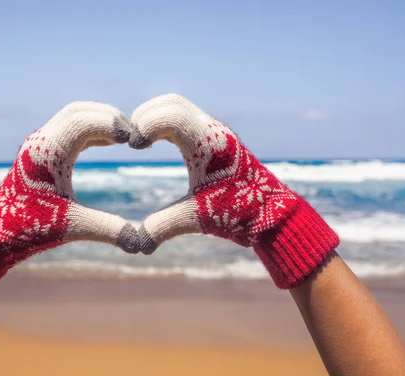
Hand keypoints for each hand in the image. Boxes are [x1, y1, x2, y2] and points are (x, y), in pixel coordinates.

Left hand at [0, 102, 138, 307]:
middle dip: (108, 117)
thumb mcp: (71, 226)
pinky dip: (90, 129)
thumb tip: (140, 241)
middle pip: (79, 111)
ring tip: (125, 137)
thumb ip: (107, 229)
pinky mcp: (40, 151)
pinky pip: (68, 128)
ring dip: (98, 120)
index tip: (136, 139)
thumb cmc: (27, 228)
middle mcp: (41, 141)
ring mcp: (39, 144)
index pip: (84, 122)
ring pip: (73, 116)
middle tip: (134, 134)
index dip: (112, 126)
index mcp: (47, 152)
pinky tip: (109, 142)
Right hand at [129, 94, 338, 287]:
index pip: (171, 115)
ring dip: (154, 116)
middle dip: (145, 117)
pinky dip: (163, 121)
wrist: (272, 211)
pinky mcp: (212, 137)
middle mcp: (211, 130)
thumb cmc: (240, 213)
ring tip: (140, 141)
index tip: (134, 148)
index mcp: (208, 143)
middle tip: (132, 142)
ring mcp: (212, 130)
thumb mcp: (197, 218)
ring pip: (177, 105)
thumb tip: (136, 243)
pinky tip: (154, 142)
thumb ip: (163, 226)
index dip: (145, 125)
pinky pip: (183, 115)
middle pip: (170, 103)